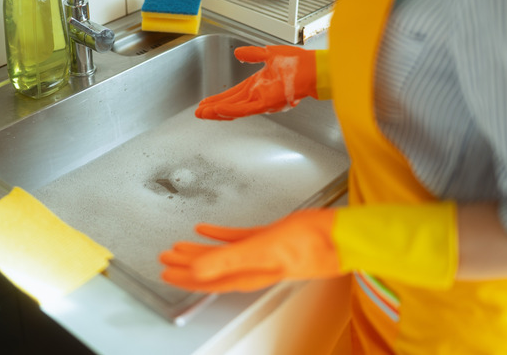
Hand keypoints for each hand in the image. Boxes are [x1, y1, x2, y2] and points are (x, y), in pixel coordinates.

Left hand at [159, 209, 339, 291]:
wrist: (341, 237)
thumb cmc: (310, 245)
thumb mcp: (262, 249)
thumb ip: (227, 259)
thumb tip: (195, 269)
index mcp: (247, 272)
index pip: (207, 278)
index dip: (184, 276)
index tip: (165, 273)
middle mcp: (251, 266)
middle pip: (210, 268)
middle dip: (185, 265)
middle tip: (164, 260)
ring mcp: (260, 253)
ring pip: (221, 255)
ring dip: (199, 251)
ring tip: (179, 247)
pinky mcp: (269, 239)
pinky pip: (237, 239)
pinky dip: (219, 235)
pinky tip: (207, 229)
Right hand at [195, 45, 318, 119]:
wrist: (313, 69)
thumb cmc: (299, 63)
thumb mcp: (269, 53)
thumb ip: (252, 55)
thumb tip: (239, 53)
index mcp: (258, 84)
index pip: (233, 93)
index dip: (219, 98)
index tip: (207, 102)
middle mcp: (258, 94)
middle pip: (230, 103)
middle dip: (213, 108)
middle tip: (199, 112)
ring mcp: (261, 100)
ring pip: (234, 109)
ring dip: (217, 112)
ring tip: (203, 114)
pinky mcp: (266, 104)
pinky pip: (244, 109)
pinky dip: (230, 110)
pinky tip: (218, 111)